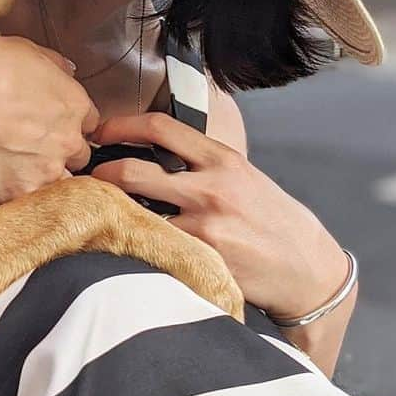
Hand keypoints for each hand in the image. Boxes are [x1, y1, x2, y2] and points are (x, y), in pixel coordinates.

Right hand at [0, 35, 99, 203]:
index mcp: (72, 104)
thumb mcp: (24, 49)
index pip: (88, 123)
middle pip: (78, 156)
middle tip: (29, 149)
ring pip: (60, 184)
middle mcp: (67, 139)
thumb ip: (54, 64)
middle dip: (59, 154)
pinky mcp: (21, 194)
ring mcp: (46, 170)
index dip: (68, 125)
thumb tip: (66, 70)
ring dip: (44, 179)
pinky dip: (17, 196)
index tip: (51, 127)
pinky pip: (29, 202)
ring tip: (14, 171)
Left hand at [89, 112, 349, 319]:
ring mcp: (205, 227)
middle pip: (134, 173)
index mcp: (222, 159)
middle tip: (86, 182)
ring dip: (113, 218)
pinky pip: (154, 251)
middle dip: (100, 176)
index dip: (121, 124)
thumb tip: (154, 157)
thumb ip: (203, 166)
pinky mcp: (202, 261)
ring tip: (99, 219)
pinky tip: (127, 251)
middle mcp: (211, 188)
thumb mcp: (244, 178)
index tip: (100, 130)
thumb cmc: (274, 223)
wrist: (309, 270)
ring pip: (136, 216)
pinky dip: (136, 249)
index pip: (162, 127)